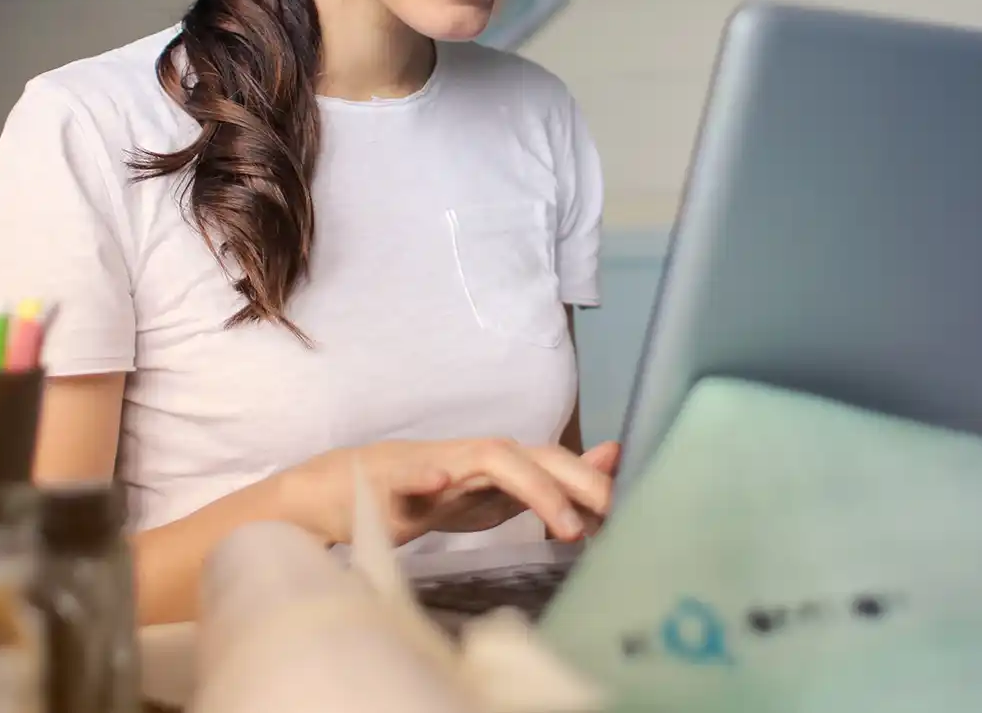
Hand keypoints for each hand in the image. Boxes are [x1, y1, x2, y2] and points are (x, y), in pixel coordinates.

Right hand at [282, 438, 619, 547]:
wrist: (351, 491)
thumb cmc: (432, 493)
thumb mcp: (497, 495)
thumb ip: (549, 484)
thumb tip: (611, 462)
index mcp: (502, 466)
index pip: (557, 465)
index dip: (594, 483)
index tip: (630, 512)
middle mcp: (477, 457)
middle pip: (535, 457)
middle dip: (578, 481)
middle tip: (614, 512)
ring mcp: (437, 465)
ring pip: (489, 462)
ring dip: (533, 487)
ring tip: (567, 524)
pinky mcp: (393, 480)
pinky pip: (409, 477)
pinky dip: (423, 478)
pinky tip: (438, 485)